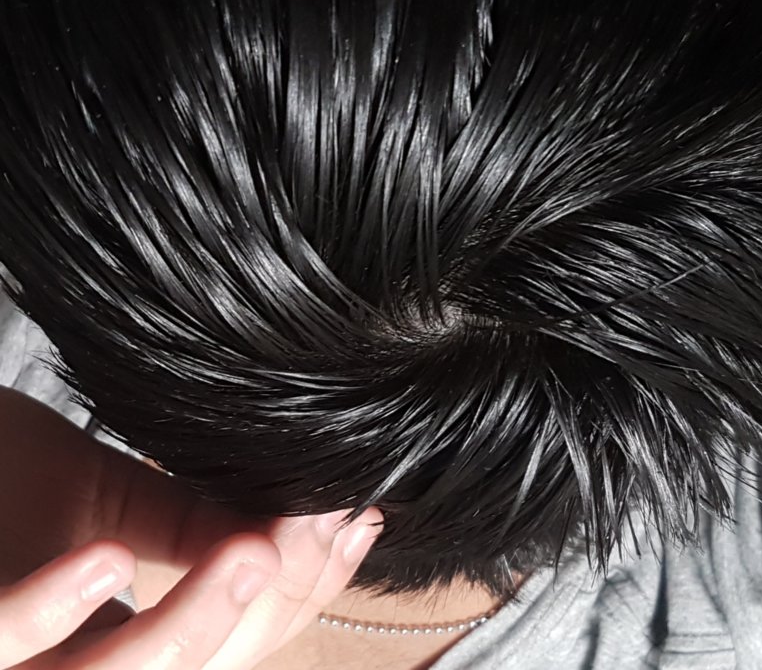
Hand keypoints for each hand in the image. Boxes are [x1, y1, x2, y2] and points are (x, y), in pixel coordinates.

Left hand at [0, 387, 381, 667]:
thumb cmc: (1, 484)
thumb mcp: (108, 505)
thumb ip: (198, 523)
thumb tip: (318, 517)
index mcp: (104, 648)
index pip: (226, 647)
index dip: (298, 597)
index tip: (352, 528)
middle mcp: (65, 669)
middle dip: (265, 608)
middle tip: (320, 530)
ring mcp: (16, 660)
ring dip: (185, 625)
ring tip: (251, 548)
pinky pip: (1, 640)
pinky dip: (45, 613)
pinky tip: (100, 565)